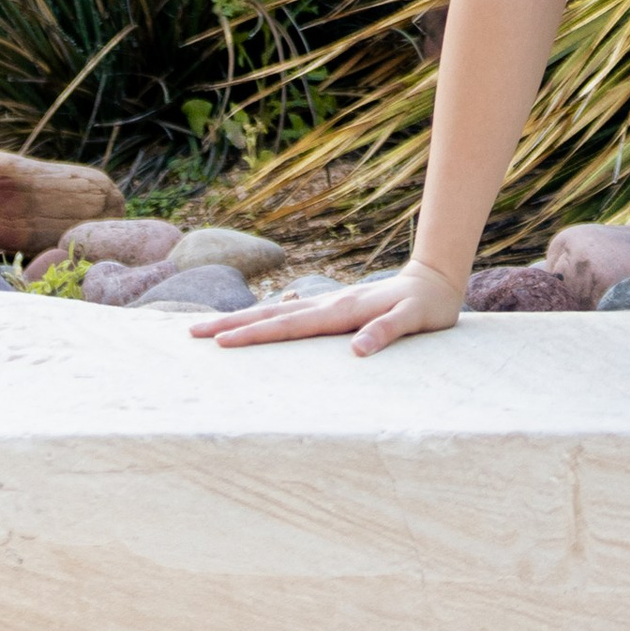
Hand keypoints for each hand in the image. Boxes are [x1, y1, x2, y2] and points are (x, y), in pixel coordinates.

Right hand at [195, 259, 466, 354]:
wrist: (436, 280)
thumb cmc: (428, 306)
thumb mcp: (415, 320)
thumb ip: (387, 331)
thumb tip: (357, 350)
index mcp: (340, 311)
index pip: (289, 326)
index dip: (255, 335)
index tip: (223, 342)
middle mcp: (328, 304)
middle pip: (271, 315)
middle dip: (232, 324)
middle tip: (193, 335)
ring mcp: (329, 303)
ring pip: (278, 311)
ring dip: (244, 319)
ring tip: (212, 328)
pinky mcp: (334, 307)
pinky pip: (293, 313)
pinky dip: (269, 316)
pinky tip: (260, 317)